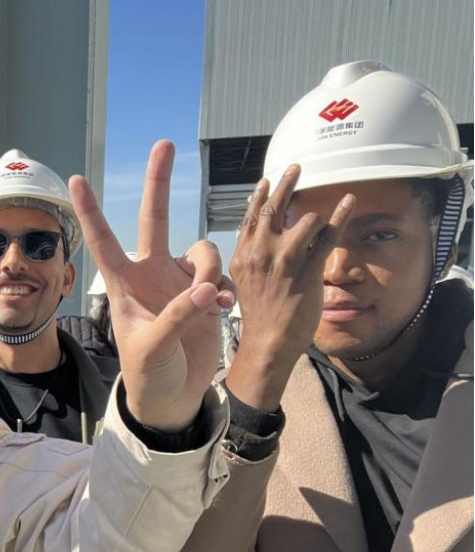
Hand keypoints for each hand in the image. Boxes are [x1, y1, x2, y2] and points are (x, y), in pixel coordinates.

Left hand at [71, 140, 234, 431]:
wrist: (171, 396)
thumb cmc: (147, 374)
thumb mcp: (153, 347)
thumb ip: (178, 316)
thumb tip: (206, 289)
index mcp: (124, 285)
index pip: (104, 241)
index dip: (90, 211)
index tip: (74, 179)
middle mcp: (150, 275)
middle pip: (153, 219)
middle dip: (158, 182)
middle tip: (164, 144)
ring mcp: (179, 282)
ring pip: (201, 249)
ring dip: (212, 269)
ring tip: (214, 302)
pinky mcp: (206, 294)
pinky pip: (221, 273)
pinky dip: (227, 286)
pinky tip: (227, 308)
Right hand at [226, 166, 354, 410]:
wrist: (267, 342)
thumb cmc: (260, 318)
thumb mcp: (244, 284)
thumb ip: (251, 260)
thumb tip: (258, 243)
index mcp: (242, 256)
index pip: (250, 217)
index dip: (260, 196)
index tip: (267, 181)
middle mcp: (260, 252)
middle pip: (273, 208)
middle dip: (286, 184)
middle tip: (297, 168)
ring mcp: (284, 259)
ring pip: (303, 219)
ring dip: (316, 215)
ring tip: (324, 212)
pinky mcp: (307, 268)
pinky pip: (328, 235)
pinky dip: (341, 216)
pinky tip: (349, 202)